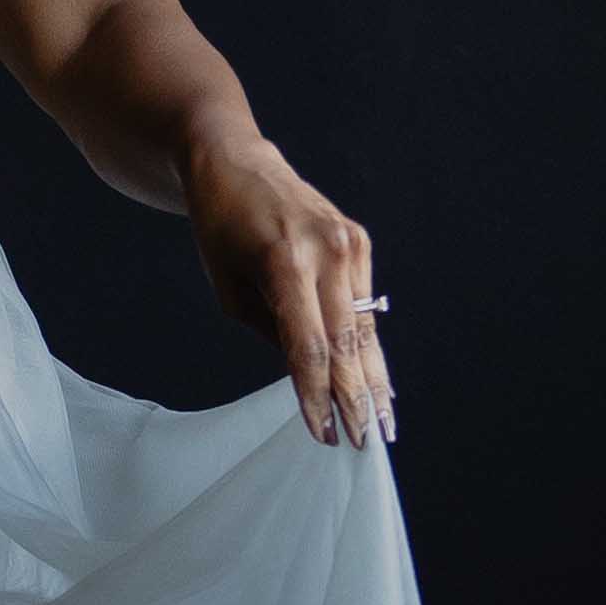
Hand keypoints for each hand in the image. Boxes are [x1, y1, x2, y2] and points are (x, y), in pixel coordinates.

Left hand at [181, 120, 395, 450]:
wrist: (235, 161)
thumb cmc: (220, 230)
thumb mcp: (229, 289)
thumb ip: (272, 331)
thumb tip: (310, 373)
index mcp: (284, 262)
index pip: (308, 347)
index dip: (318, 396)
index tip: (326, 436)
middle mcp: (327, 251)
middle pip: (346, 342)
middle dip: (356, 398)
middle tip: (368, 443)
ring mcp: (349, 243)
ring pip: (364, 327)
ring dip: (374, 379)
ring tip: (385, 423)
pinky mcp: (360, 240)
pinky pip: (365, 304)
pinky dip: (370, 345)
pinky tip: (379, 381)